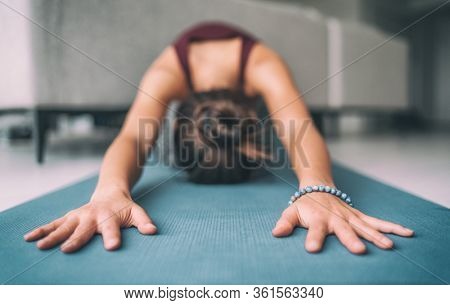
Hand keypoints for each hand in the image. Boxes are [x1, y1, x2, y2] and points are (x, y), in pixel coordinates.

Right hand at [23, 192, 156, 252]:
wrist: (110, 192)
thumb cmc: (124, 207)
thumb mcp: (136, 212)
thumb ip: (144, 221)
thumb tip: (153, 231)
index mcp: (109, 217)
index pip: (111, 228)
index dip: (112, 237)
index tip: (111, 246)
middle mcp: (92, 216)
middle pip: (83, 229)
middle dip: (76, 239)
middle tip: (67, 250)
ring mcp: (78, 216)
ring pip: (64, 226)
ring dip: (53, 236)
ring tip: (42, 246)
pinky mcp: (69, 217)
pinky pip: (54, 224)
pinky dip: (42, 230)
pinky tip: (29, 238)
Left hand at [272, 192, 413, 253]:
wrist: (318, 187)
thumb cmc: (303, 204)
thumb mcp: (290, 212)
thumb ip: (284, 223)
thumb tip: (276, 233)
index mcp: (318, 218)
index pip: (315, 229)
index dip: (313, 238)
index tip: (312, 249)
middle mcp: (336, 217)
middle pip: (344, 229)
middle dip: (351, 239)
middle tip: (359, 251)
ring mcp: (349, 216)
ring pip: (365, 226)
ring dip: (377, 235)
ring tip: (389, 246)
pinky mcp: (358, 215)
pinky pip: (376, 221)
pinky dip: (391, 227)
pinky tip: (407, 233)